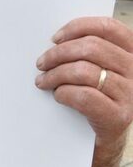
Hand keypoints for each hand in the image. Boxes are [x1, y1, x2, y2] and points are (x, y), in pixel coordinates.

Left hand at [35, 16, 132, 146]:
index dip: (78, 27)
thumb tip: (57, 40)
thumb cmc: (98, 98)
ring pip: (83, 71)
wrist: (105, 138)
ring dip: (55, 74)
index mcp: (132, 54)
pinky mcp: (119, 116)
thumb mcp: (100, 70)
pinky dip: (64, 93)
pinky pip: (84, 96)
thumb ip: (89, 52)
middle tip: (42, 62)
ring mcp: (130, 94)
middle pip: (91, 48)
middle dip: (58, 53)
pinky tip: (57, 95)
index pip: (108, 27)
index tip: (55, 38)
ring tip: (43, 81)